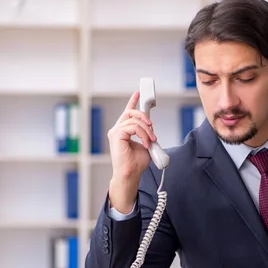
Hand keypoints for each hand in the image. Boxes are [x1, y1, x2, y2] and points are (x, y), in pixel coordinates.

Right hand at [107, 91, 156, 212]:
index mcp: (123, 131)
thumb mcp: (146, 145)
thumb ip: (147, 135)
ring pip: (134, 120)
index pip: (127, 112)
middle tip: (152, 126)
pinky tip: (145, 143)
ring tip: (151, 141)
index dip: (133, 102)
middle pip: (131, 112)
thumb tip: (152, 130)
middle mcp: (117, 129)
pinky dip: (142, 134)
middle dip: (144, 116)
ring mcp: (115, 132)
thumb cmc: (136, 164)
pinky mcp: (116, 135)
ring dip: (147, 130)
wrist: (130, 174)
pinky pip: (133, 127)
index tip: (139, 93)